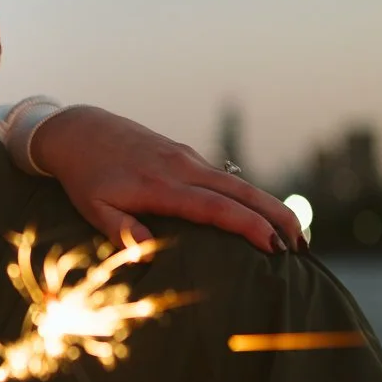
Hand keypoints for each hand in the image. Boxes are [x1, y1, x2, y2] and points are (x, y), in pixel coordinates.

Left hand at [32, 106, 302, 254]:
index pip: (216, 208)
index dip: (249, 227)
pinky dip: (247, 198)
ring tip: (293, 235)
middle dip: (277, 217)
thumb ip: (119, 230)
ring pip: (238, 184)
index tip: (275, 247)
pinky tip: (259, 217)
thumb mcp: (92, 207)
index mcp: (161, 185)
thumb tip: (144, 250)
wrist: (78, 130)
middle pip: (242, 192)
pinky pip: (224, 180)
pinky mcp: (185, 156)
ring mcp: (187, 159)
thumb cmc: (83, 176)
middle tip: (303, 246)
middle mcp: (182, 167)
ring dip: (268, 208)